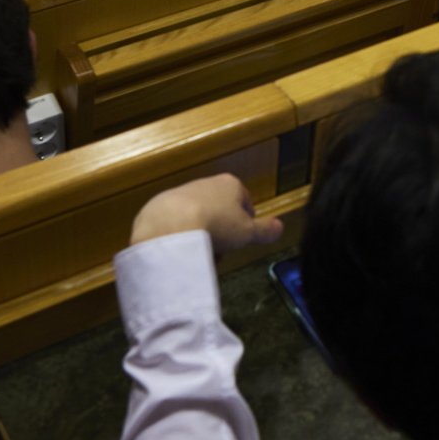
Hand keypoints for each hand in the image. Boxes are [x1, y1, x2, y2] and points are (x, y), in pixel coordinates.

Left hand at [131, 174, 283, 252]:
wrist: (170, 227)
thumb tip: (280, 227)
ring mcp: (180, 192)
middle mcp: (205, 183)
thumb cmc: (216, 225)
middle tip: (219, 252)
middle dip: (220, 231)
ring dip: (199, 234)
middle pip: (219, 209)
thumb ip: (265, 230)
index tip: (240, 240)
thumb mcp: (247, 232)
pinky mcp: (158, 205)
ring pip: (196, 215)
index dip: (245, 222)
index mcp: (230, 184)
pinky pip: (173, 222)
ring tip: (198, 256)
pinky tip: (178, 251)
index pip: (245, 201)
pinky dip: (178, 235)